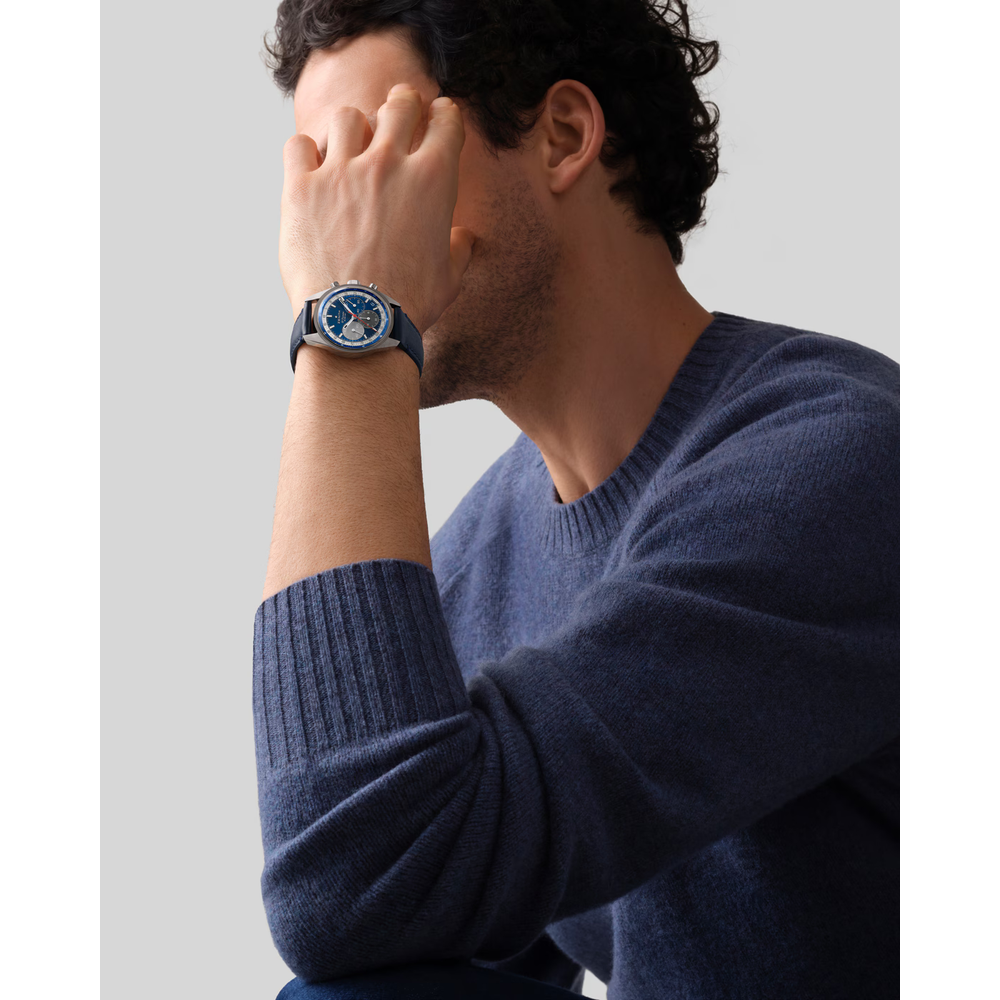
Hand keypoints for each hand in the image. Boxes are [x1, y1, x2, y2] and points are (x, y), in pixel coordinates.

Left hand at [279, 85, 474, 332]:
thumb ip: (458, 248)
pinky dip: (306, 152)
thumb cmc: (409, 305)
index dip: (443, 116)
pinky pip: (299, 145)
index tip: (437, 119)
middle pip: (398, 104)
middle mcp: (388, 165)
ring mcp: (341, 173)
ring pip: (348, 117)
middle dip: (402, 105)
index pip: (445, 120)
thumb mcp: (449, 278)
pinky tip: (312, 169)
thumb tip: (464, 239)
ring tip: (351, 148)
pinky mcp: (301, 188)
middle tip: (397, 116)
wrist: (358, 323)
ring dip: (353, 129)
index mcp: (433, 180)